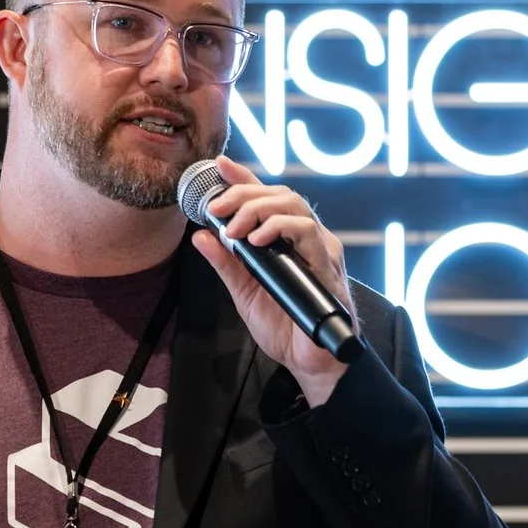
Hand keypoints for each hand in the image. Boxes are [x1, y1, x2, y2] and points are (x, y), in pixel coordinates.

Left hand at [188, 154, 355, 405]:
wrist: (308, 362)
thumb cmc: (282, 325)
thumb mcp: (243, 292)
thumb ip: (225, 264)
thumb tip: (200, 236)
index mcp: (286, 240)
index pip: (266, 198)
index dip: (244, 178)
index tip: (218, 165)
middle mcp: (306, 238)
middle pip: (279, 194)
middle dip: (242, 194)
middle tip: (214, 209)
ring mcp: (320, 249)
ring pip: (295, 205)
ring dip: (259, 209)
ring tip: (234, 228)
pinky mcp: (328, 266)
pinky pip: (309, 233)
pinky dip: (281, 229)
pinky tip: (258, 239)